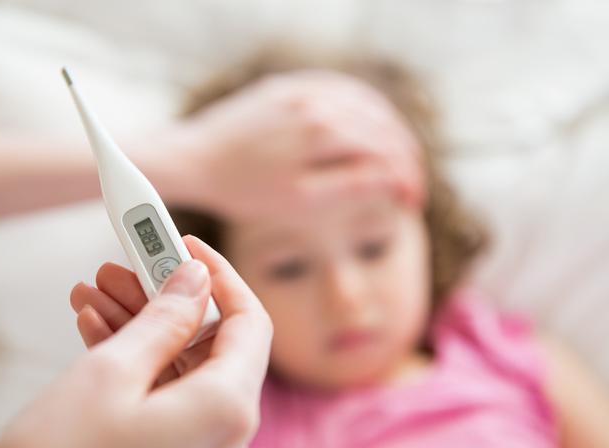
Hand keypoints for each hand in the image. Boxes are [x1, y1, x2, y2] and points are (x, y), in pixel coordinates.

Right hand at [0, 236, 271, 447]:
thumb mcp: (107, 376)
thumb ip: (164, 319)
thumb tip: (196, 280)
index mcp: (227, 412)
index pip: (249, 322)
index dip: (220, 276)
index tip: (186, 246)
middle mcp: (229, 442)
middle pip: (213, 346)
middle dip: (165, 301)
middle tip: (124, 267)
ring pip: (185, 373)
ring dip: (143, 331)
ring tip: (96, 296)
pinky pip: (171, 405)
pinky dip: (140, 371)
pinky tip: (101, 335)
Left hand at [161, 70, 424, 219]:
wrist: (195, 160)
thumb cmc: (244, 189)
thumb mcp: (301, 200)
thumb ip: (351, 185)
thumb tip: (393, 178)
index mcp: (324, 131)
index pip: (385, 151)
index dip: (406, 178)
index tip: (413, 202)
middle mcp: (318, 100)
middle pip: (382, 125)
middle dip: (405, 156)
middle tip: (412, 184)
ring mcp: (302, 88)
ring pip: (366, 102)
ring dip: (390, 130)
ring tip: (400, 157)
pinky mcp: (288, 85)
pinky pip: (339, 87)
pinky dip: (364, 107)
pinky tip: (370, 124)